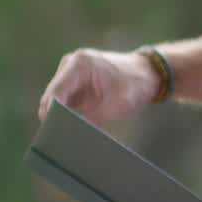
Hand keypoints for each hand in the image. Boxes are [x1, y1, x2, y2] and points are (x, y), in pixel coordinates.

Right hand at [38, 49, 160, 124]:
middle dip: (57, 116)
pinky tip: (78, 126)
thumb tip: (71, 134)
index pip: (55, 92)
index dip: (52, 114)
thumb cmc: (136, 85)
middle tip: (63, 137)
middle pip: (53, 97)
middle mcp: (70, 65)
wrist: (149, 73)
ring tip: (73, 132)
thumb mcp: (116, 106)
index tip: (54, 131)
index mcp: (79, 64)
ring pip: (59, 101)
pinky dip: (71, 113)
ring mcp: (71, 73)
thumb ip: (90, 119)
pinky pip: (68, 101)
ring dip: (64, 115)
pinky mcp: (76, 82)